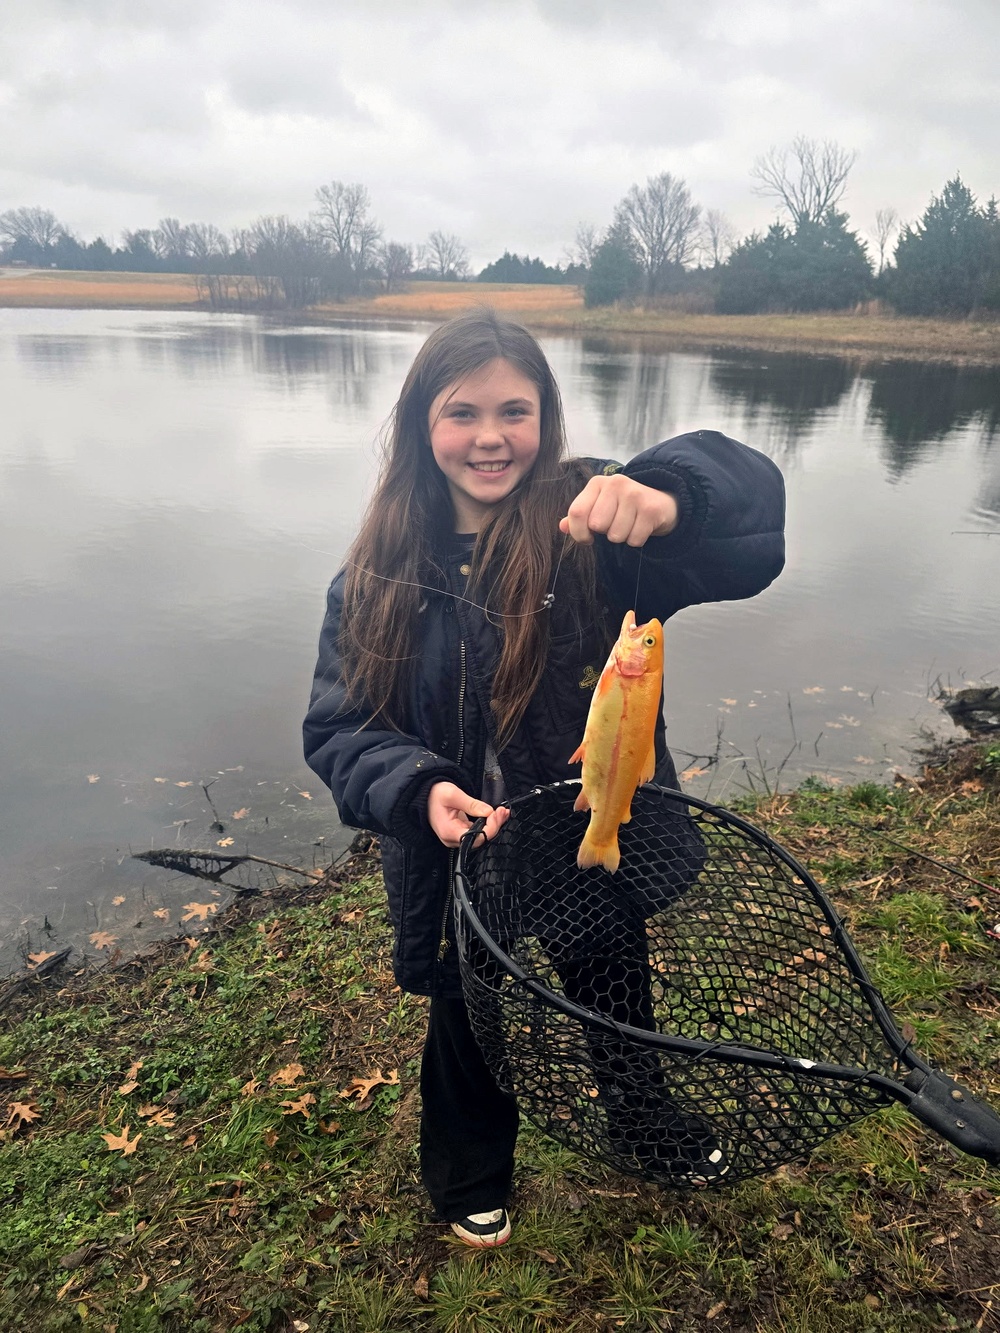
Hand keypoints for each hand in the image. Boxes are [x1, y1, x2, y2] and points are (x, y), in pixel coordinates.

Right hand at [427, 781, 509, 848]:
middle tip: (502, 811)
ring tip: (502, 812)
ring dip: (493, 825)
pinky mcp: (459, 832)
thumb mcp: (452, 794)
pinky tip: (495, 815)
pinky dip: (487, 824)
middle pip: (479, 840)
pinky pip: (476, 832)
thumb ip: (471, 804)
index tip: (496, 813)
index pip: (475, 839)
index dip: (490, 828)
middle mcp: (452, 839)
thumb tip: (489, 812)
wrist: (423, 795)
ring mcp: (455, 837)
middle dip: (494, 826)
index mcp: (449, 831)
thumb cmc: (434, 794)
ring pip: (480, 837)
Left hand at [559, 474, 677, 545]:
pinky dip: (636, 540)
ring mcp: (634, 494)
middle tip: (615, 524)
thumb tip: (562, 527)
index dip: (579, 532)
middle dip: (604, 533)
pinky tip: (641, 527)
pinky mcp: (650, 509)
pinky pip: (633, 540)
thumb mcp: (598, 507)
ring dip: (622, 537)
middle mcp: (615, 484)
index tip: (588, 537)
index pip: (576, 513)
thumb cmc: (622, 508)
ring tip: (629, 524)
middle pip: (597, 525)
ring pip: (615, 536)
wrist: (660, 503)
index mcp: (597, 483)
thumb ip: (579, 517)